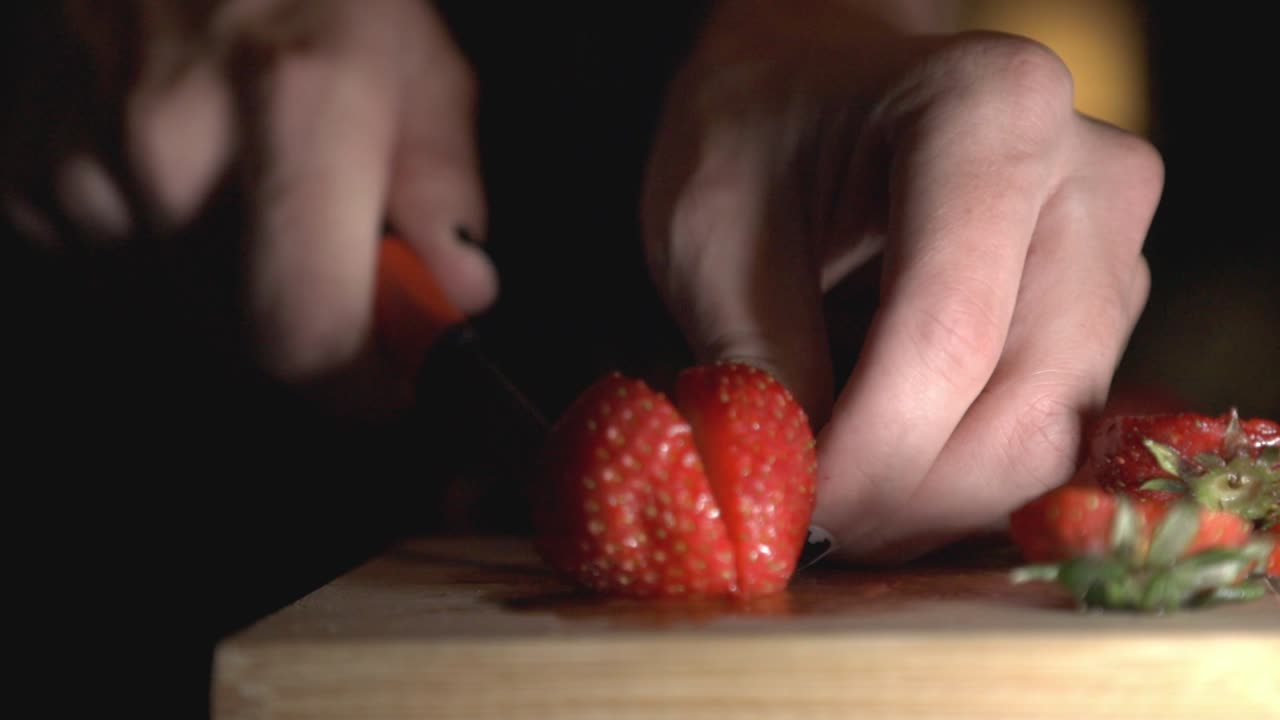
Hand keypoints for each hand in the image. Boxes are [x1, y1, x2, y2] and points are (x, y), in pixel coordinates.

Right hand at [2, 0, 494, 415]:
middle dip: (304, 322)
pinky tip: (179, 174)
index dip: (357, 384)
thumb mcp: (417, 58)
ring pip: (181, 310)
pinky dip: (159, 249)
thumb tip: (456, 293)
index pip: (305, 334)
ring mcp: (85, 163)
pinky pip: (112, 271)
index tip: (388, 376)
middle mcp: (174, 145)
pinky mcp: (27, 175)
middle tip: (328, 249)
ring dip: (230, 282)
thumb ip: (442, 185)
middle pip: (244, 340)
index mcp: (298, 107)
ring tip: (247, 180)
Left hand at [641, 0, 1162, 561]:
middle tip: (813, 527)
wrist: (816, 81)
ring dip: (939, 498)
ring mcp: (1116, 242)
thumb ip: (758, 360)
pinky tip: (892, 470)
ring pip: (1053, 435)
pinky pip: (1058, 428)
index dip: (870, 452)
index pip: (948, 334)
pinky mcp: (1110, 300)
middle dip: (908, 496)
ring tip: (842, 498)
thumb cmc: (754, 129)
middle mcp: (1088, 175)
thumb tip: (794, 498)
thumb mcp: (711, 226)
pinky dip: (970, 476)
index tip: (796, 511)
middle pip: (1025, 403)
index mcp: (989, 113)